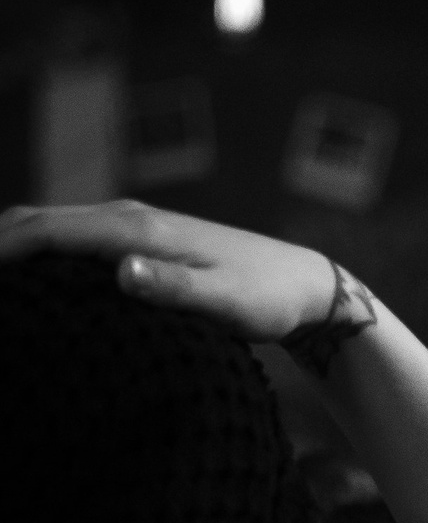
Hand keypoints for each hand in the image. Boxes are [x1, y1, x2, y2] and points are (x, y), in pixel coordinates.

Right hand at [0, 201, 341, 342]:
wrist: (303, 283)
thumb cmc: (267, 299)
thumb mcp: (227, 304)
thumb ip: (174, 289)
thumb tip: (119, 272)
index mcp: (138, 230)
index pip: (46, 232)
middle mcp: (127, 218)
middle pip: (34, 220)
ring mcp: (130, 226)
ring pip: (48, 227)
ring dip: (8, 248)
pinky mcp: (136, 241)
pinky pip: (68, 241)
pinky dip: (34, 254)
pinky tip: (22, 287)